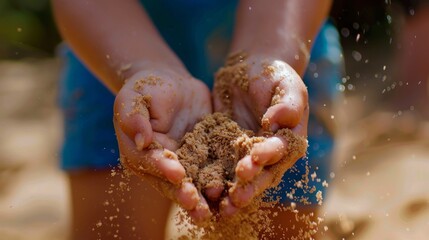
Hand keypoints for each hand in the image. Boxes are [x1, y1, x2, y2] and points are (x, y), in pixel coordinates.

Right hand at [114, 67, 211, 221]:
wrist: (172, 84)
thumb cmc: (147, 88)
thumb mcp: (135, 97)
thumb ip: (134, 117)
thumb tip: (141, 140)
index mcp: (139, 152)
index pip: (150, 162)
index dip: (163, 168)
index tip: (177, 174)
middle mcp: (160, 165)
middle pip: (170, 182)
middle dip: (184, 193)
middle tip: (196, 204)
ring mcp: (183, 163)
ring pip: (192, 183)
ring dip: (202, 197)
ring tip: (212, 210)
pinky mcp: (202, 157)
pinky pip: (212, 169)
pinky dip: (221, 181)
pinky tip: (234, 190)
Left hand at [213, 53, 308, 214]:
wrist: (249, 70)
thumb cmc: (273, 75)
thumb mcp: (286, 84)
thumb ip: (288, 104)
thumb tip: (276, 122)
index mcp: (289, 139)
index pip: (280, 150)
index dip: (267, 156)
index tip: (253, 159)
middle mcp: (270, 152)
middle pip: (262, 173)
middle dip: (250, 186)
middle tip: (237, 198)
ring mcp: (247, 154)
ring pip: (242, 178)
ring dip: (233, 194)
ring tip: (221, 208)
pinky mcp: (227, 150)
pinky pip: (221, 167)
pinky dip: (214, 180)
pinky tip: (202, 191)